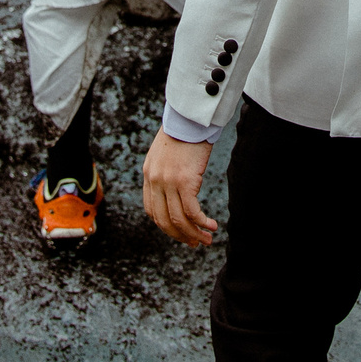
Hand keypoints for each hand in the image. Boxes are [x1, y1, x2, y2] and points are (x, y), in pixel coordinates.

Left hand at [142, 131, 217, 245]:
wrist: (190, 118)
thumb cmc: (184, 132)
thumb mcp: (166, 154)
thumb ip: (166, 172)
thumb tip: (177, 190)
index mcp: (148, 175)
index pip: (152, 211)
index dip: (166, 227)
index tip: (181, 233)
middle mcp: (155, 181)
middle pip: (163, 220)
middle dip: (180, 236)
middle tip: (195, 244)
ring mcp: (168, 182)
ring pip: (179, 219)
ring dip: (194, 234)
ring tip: (207, 240)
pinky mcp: (184, 181)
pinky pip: (192, 211)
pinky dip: (202, 223)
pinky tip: (212, 226)